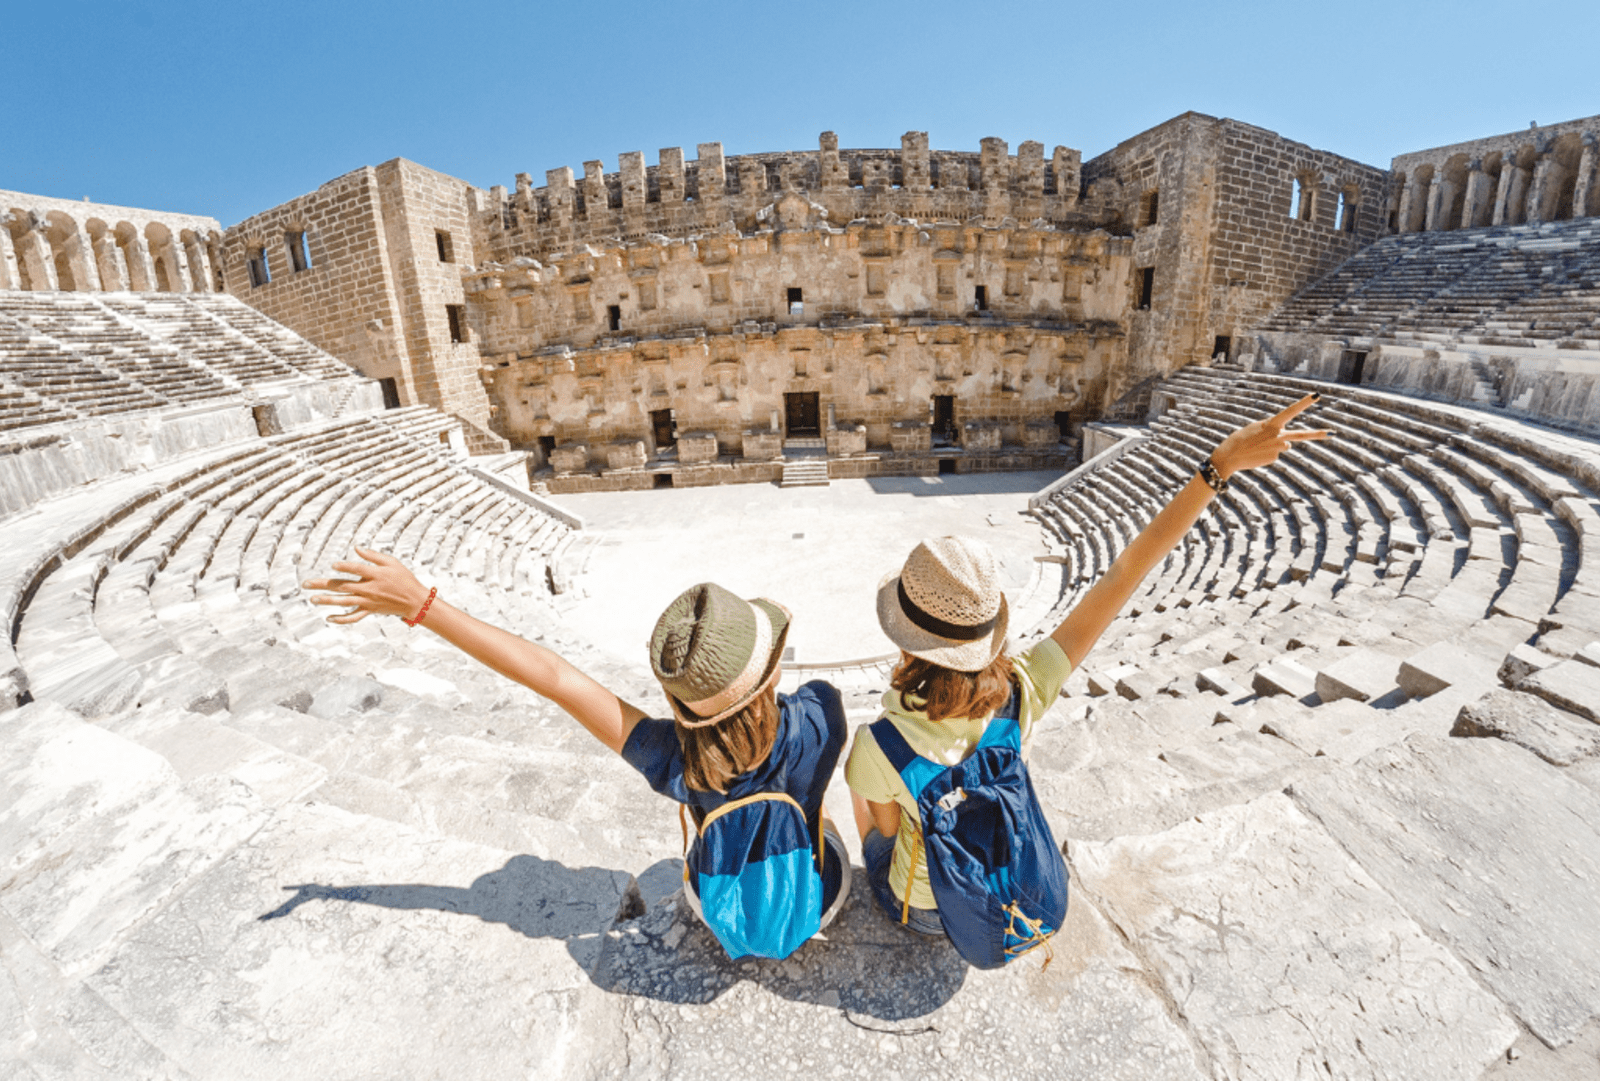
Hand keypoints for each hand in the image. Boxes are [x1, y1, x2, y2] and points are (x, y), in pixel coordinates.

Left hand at [302, 547, 431, 624]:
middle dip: (322, 585)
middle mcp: (369, 589)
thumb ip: (373, 556)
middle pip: (342, 586)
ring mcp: (368, 601)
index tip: (333, 565)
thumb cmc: (404, 579)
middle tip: (306, 584)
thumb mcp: (392, 562)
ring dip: (327, 601)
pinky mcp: (370, 611)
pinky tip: (329, 618)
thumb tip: (356, 548)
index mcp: (375, 575)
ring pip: (343, 602)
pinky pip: (353, 617)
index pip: (355, 570)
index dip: (344, 567)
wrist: (415, 601)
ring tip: (312, 599)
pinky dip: (341, 619)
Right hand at [1209, 393, 1328, 479]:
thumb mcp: (1256, 428)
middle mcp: (1278, 435)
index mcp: (1272, 424)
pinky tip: (1257, 454)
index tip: (1316, 395)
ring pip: (1285, 444)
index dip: (1304, 403)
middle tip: (1332, 433)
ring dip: (1274, 445)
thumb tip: (1289, 444)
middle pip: (1302, 434)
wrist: (1229, 456)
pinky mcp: (1274, 458)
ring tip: (1258, 446)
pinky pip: (1275, 454)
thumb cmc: (1241, 439)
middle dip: (1318, 434)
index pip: (1291, 410)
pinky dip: (1267, 453)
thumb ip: (1274, 432)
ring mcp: (1278, 449)